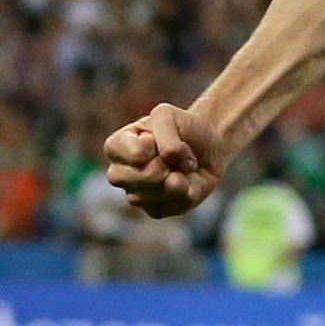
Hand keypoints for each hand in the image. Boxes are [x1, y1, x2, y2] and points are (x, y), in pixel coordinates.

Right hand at [104, 103, 225, 219]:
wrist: (208, 144)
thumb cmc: (181, 127)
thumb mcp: (168, 115)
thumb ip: (165, 136)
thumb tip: (170, 173)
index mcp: (116, 147)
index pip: (128, 153)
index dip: (152, 145)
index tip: (157, 137)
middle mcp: (120, 173)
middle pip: (135, 178)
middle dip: (162, 165)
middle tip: (173, 156)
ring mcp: (137, 194)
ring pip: (153, 195)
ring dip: (178, 178)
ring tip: (183, 167)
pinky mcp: (156, 210)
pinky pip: (172, 206)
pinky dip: (188, 191)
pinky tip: (189, 181)